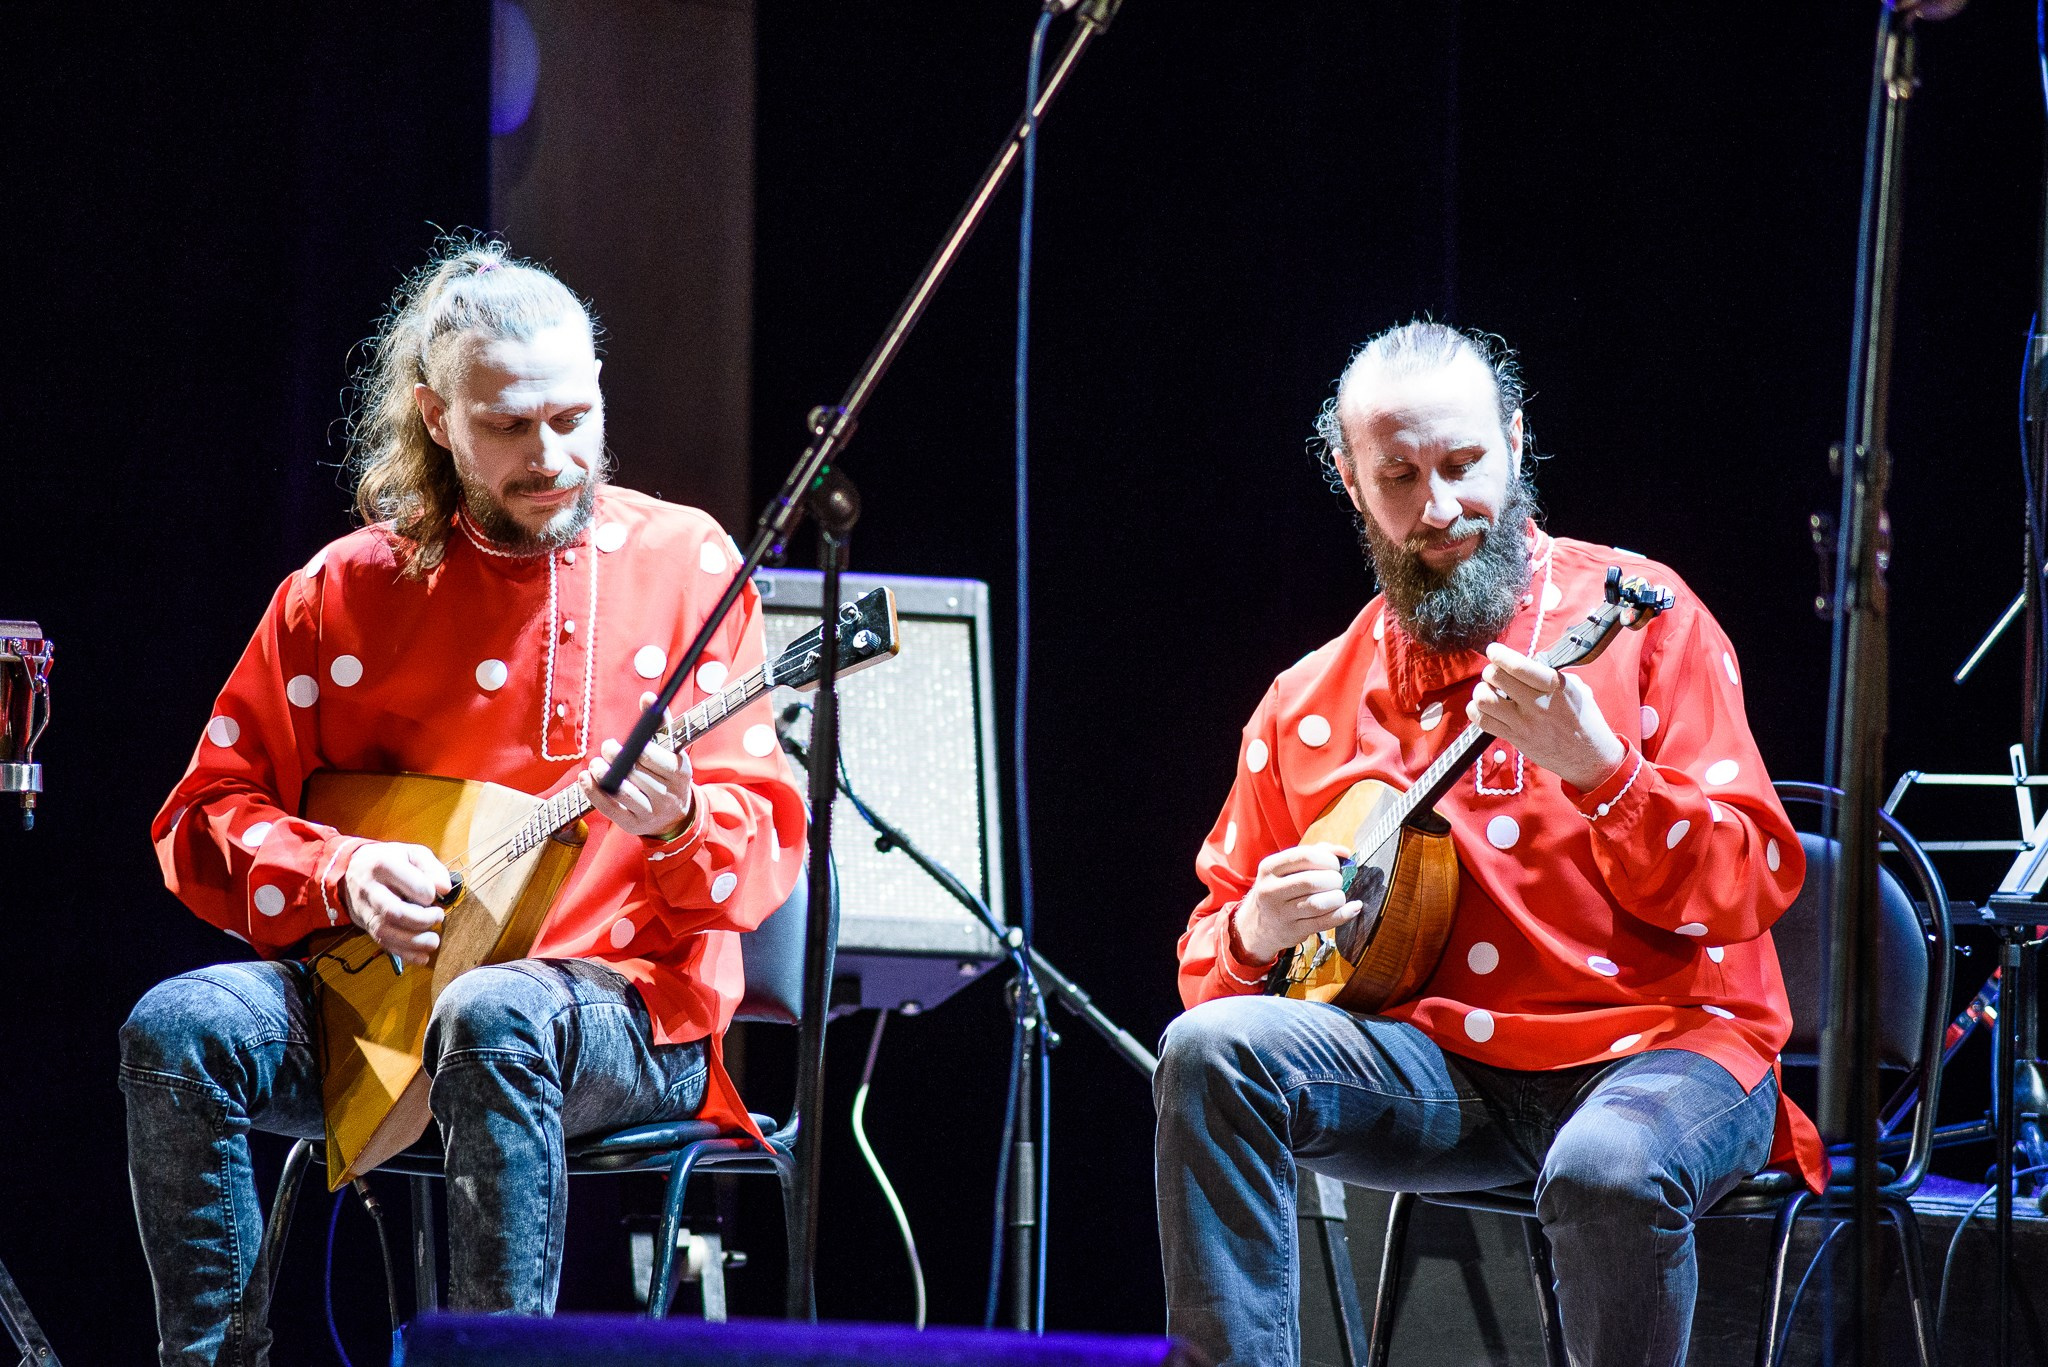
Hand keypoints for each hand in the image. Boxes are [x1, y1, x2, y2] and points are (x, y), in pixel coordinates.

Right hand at [342, 841, 451, 965]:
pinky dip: (404, 953)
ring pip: (385, 931)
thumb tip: (445, 888)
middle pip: (393, 911)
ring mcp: (365, 910)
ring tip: (434, 940)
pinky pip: (382, 944)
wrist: (353, 871)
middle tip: (438, 916)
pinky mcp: (366, 926)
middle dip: (421, 919)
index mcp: (382, 865)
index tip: (436, 895)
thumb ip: (431, 867)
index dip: (425, 891)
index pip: (403, 879)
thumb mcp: (411, 853)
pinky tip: (422, 956)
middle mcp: (369, 889)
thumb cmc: (390, 860)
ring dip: (413, 941)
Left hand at [582, 692, 696, 838]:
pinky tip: (585, 779)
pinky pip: (611, 809)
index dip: (641, 750)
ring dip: (605, 776)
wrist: (675, 816)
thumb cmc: (668, 773)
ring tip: (595, 764)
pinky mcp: (633, 824)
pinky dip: (594, 793)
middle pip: (639, 776)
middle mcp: (668, 795)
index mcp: (680, 773)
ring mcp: (651, 812)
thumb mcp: (671, 750)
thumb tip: (648, 697)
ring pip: (624, 794)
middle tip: (607, 748)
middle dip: (619, 759)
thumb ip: (660, 724)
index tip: (629, 742)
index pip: (660, 762)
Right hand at [1235, 843, 1361, 963]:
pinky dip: (1344, 914)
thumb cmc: (1279, 890)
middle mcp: (1271, 890)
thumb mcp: (1286, 869)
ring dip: (1338, 898)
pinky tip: (1353, 907)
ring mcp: (1281, 913)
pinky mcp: (1293, 931)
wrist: (1257, 925)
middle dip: (1334, 879)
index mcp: (1269, 867)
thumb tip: (1344, 852)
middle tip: (1337, 881)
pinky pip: (1324, 922)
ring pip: (1318, 904)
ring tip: (1339, 896)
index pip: (1304, 857)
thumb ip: (1315, 854)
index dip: (1327, 859)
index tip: (1335, 864)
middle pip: (1312, 881)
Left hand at [1467, 643, 1625, 791]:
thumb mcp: (1575, 688)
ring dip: (1481, 691)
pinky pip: (1483, 721)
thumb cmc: (1583, 718)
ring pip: (1484, 699)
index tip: (1494, 650)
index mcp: (1554, 686)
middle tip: (1495, 674)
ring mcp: (1523, 723)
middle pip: (1496, 677)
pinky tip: (1486, 707)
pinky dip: (1477, 711)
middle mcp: (1537, 703)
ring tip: (1490, 691)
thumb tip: (1528, 663)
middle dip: (1491, 670)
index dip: (1499, 654)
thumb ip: (1550, 674)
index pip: (1518, 666)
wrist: (1588, 756)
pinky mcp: (1515, 738)